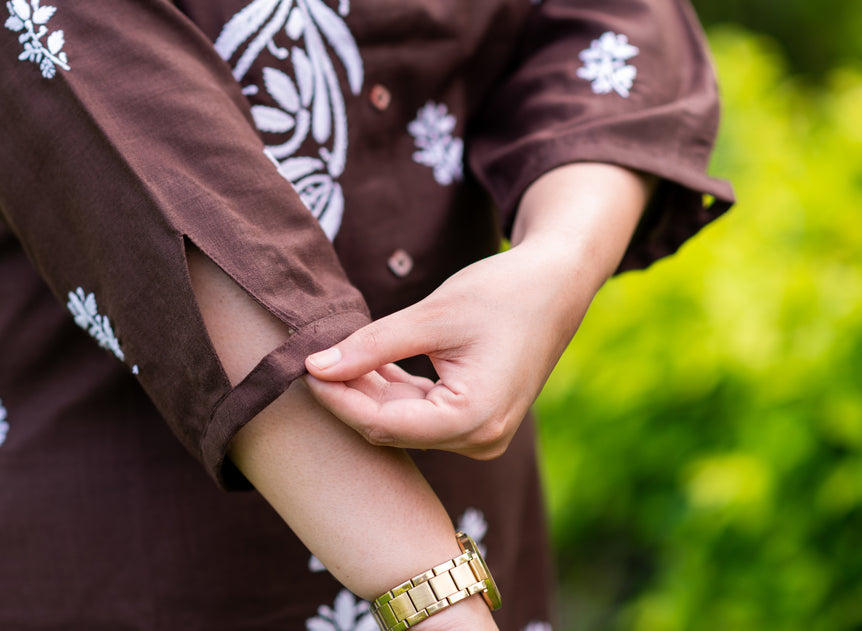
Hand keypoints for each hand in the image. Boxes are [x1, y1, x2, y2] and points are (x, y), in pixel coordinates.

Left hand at [305, 163, 652, 456]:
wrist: (558, 283)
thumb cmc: (503, 293)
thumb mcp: (432, 316)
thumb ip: (371, 346)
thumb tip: (314, 366)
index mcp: (473, 420)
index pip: (381, 425)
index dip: (336, 398)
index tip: (303, 367)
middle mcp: (479, 440)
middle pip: (389, 428)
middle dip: (347, 396)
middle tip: (308, 360)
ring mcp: (479, 435)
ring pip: (401, 422)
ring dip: (366, 391)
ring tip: (331, 356)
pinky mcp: (476, 422)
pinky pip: (420, 414)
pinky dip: (390, 390)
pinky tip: (363, 362)